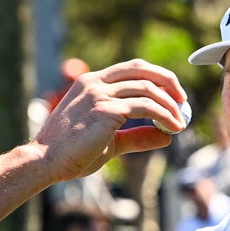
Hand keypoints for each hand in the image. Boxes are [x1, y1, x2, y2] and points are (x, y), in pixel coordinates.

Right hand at [34, 59, 185, 183]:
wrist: (46, 161)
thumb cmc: (71, 154)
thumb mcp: (110, 142)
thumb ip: (137, 136)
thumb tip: (166, 136)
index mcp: (90, 83)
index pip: (130, 69)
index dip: (155, 77)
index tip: (172, 94)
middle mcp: (94, 83)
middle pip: (142, 69)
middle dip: (167, 82)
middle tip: (183, 101)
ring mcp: (100, 94)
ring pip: (147, 88)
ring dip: (170, 104)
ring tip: (181, 121)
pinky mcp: (106, 109)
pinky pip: (145, 106)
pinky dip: (164, 115)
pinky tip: (173, 127)